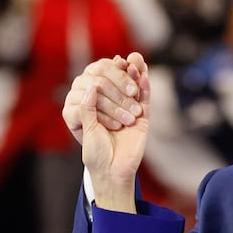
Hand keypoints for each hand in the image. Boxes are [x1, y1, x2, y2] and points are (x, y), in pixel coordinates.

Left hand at [74, 54, 151, 202]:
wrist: (111, 172)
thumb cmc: (96, 153)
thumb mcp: (87, 128)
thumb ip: (89, 107)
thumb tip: (92, 85)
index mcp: (99, 110)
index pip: (102, 88)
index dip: (105, 76)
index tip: (105, 66)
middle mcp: (115, 109)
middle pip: (120, 86)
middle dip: (121, 72)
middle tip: (121, 60)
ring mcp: (130, 113)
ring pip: (134, 90)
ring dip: (135, 74)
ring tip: (134, 60)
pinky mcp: (143, 120)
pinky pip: (145, 101)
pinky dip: (145, 88)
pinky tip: (144, 76)